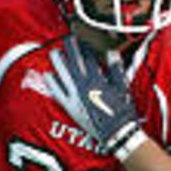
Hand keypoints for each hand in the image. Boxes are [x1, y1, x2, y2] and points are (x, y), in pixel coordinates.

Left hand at [45, 36, 141, 157]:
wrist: (117, 132)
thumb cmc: (122, 109)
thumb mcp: (123, 86)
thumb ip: (116, 68)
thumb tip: (111, 52)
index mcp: (98, 79)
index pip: (89, 58)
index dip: (84, 47)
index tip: (81, 38)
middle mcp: (84, 85)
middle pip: (74, 62)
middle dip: (70, 49)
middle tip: (66, 39)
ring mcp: (75, 95)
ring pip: (63, 74)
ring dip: (58, 62)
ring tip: (54, 52)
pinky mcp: (70, 106)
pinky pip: (58, 93)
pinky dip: (52, 83)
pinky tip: (47, 75)